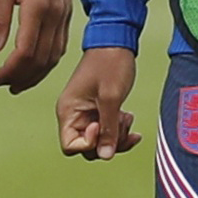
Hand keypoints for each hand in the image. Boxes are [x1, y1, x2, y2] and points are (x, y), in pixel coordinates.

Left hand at [0, 0, 74, 91]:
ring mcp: (64, 16)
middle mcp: (55, 15)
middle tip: (4, 84)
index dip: (10, 71)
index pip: (25, 52)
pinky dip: (48, 62)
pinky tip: (36, 66)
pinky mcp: (67, 14)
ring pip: (54, 57)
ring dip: (36, 74)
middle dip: (22, 78)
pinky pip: (61, 46)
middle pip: (41, 60)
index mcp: (37, 7)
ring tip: (18, 83)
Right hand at [58, 44, 142, 159]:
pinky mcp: (99, 110)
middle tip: (122, 125)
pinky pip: (107, 129)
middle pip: (87, 147)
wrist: (117, 41)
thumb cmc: (110, 63)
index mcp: (68, 111)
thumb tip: (105, 155)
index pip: (70, 146)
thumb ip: (108, 128)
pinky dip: (119, 128)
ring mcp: (87, 113)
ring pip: (100, 140)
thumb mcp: (111, 97)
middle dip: (108, 141)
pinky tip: (129, 117)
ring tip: (127, 118)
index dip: (89, 144)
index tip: (102, 127)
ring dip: (117, 135)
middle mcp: (74, 115)